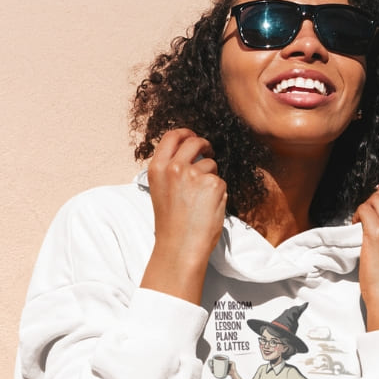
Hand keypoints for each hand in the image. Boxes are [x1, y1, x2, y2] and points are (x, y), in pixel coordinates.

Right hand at [141, 129, 227, 303]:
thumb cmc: (171, 225)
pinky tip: (209, 208)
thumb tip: (190, 155)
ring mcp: (194, 174)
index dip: (185, 133)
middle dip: (204, 145)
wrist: (180, 246)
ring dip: (211, 176)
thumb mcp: (161, 191)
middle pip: (194, 141)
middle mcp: (174, 167)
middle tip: (209, 152)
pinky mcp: (213, 184)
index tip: (192, 136)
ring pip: (210, 164)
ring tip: (202, 200)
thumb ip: (171, 171)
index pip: (172, 136)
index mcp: (158, 168)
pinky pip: (220, 181)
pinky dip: (218, 193)